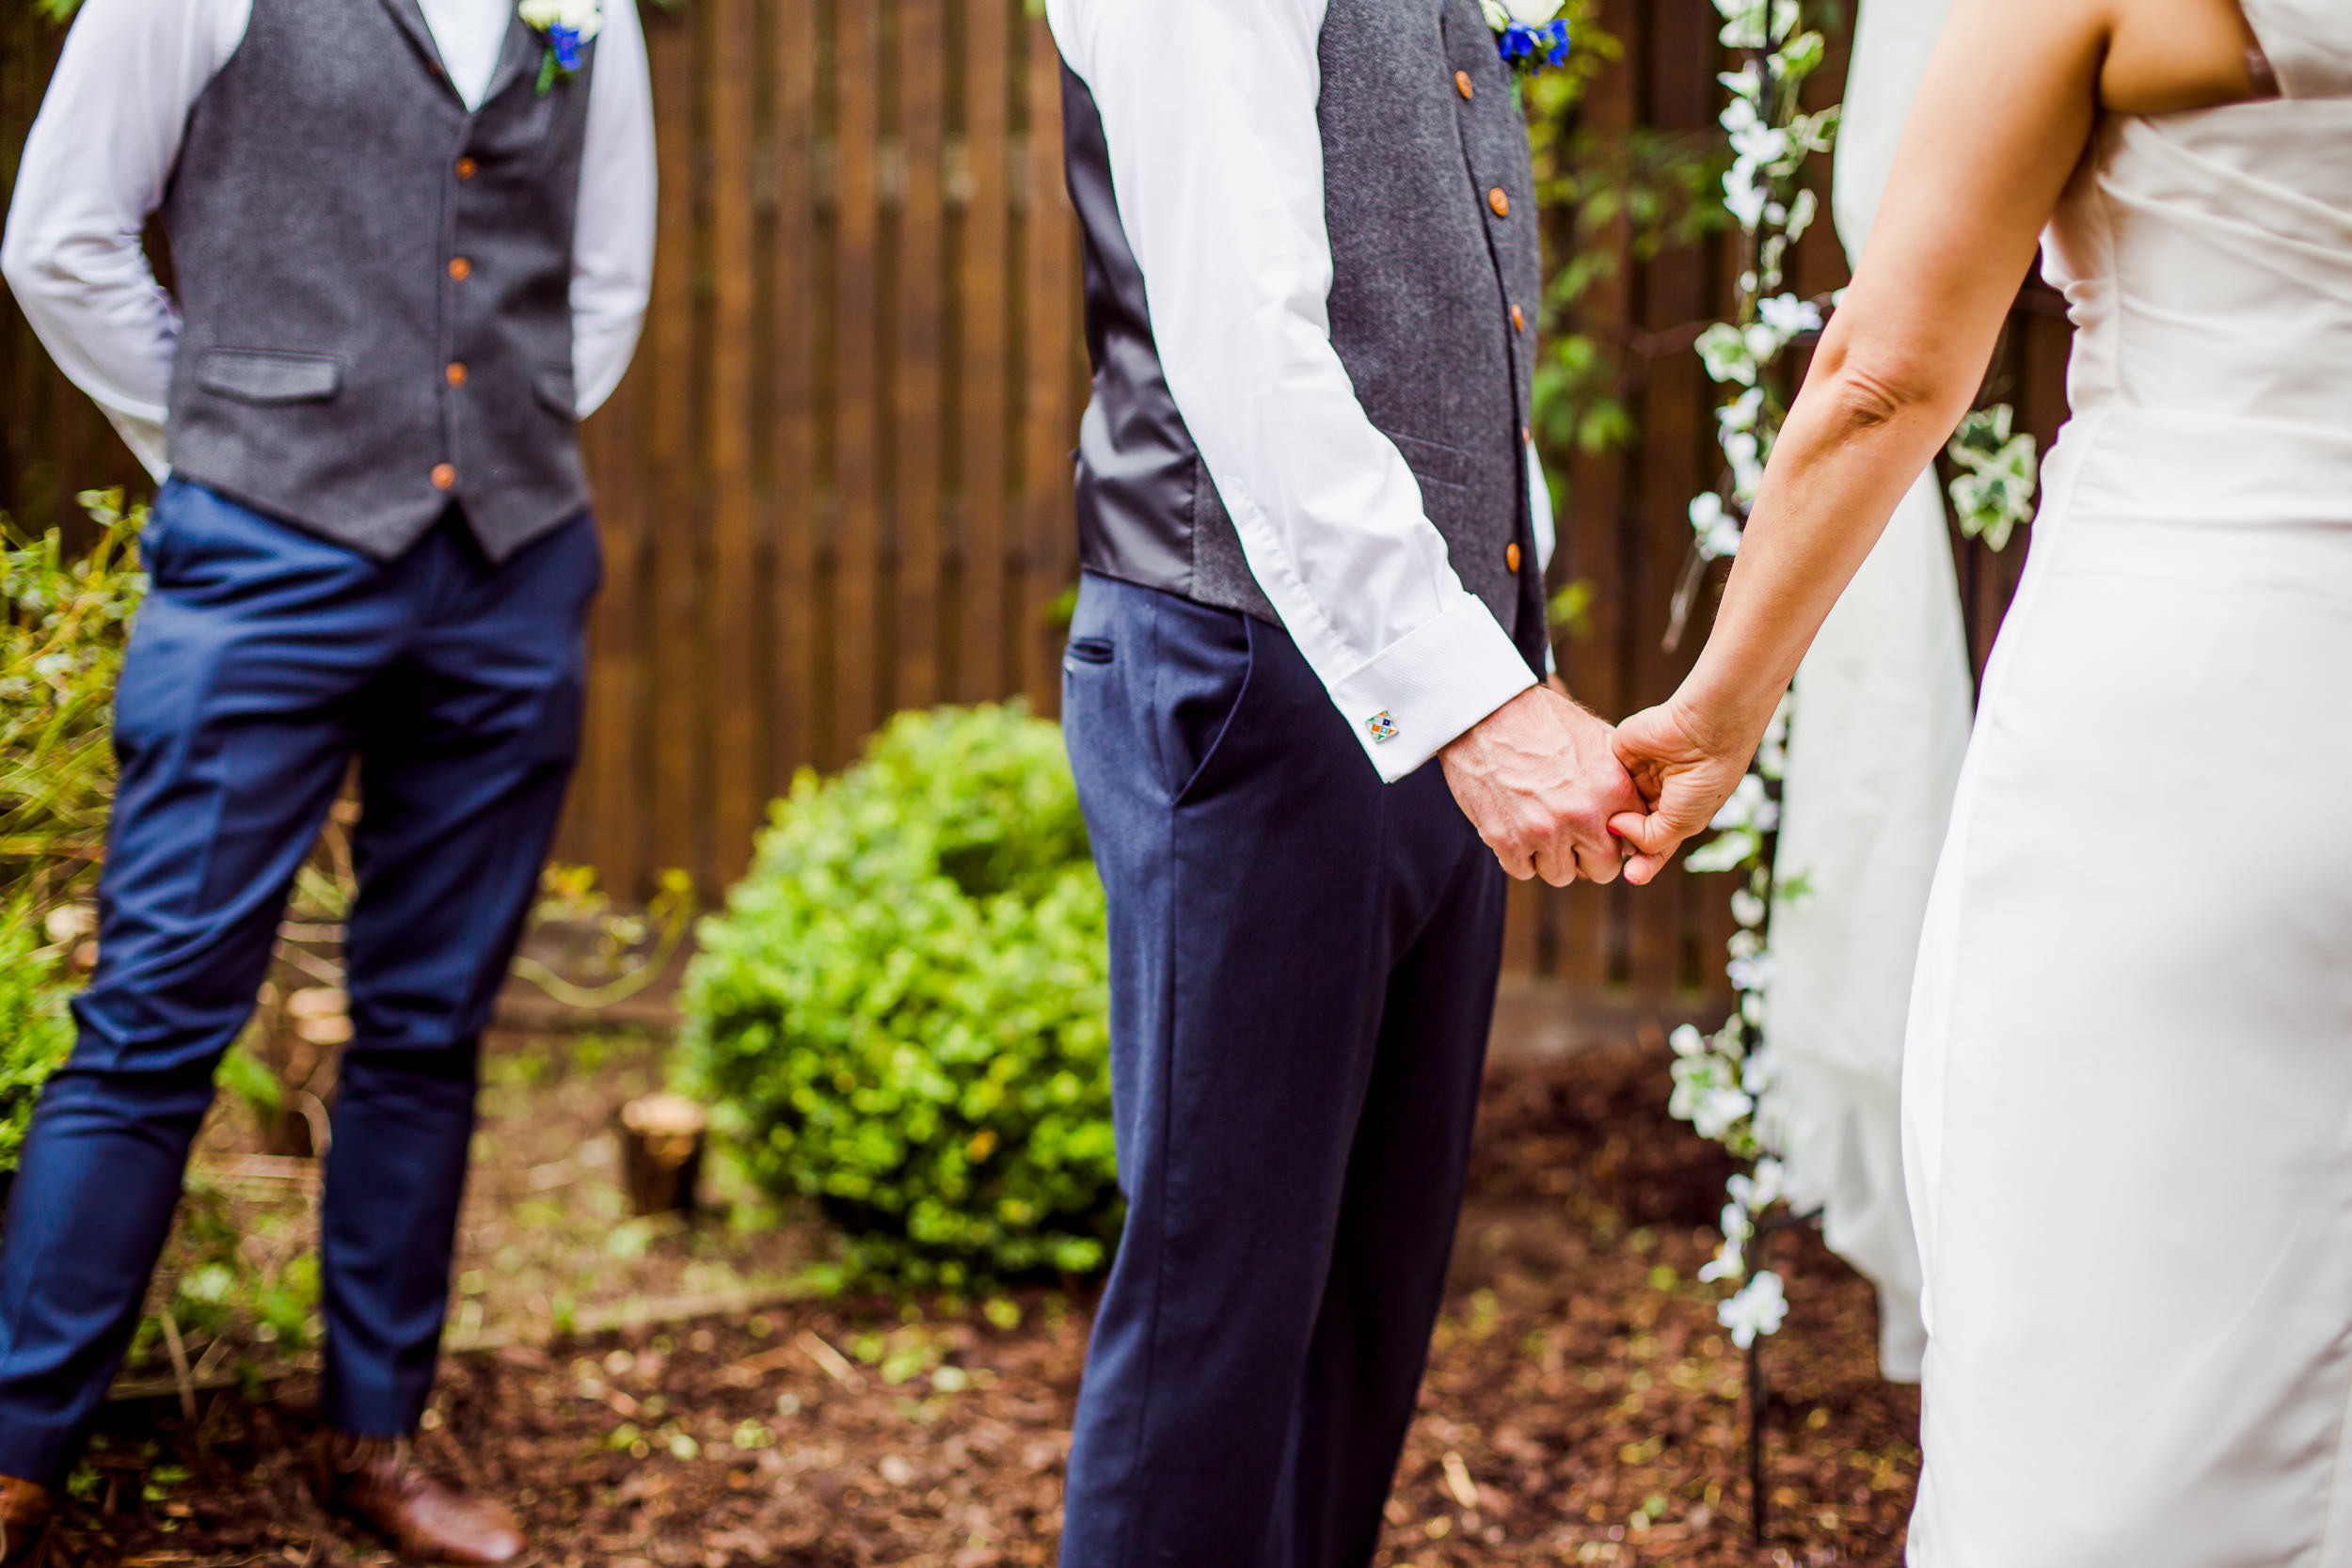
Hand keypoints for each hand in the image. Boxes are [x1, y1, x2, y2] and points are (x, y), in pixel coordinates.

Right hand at [1440, 678, 1644, 885]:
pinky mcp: (1506, 839)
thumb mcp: (1596, 737)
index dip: (1616, 838)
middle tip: (1571, 837)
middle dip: (1588, 857)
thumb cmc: (1542, 720)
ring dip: (1551, 857)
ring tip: (1540, 827)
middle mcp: (1582, 814)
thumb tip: (1638, 809)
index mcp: (1612, 790)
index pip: (1633, 843)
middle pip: (1601, 870)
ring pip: (1561, 875)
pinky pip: (1522, 870)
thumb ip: (1622, 775)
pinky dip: (1519, 855)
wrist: (1485, 713)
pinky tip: (1516, 827)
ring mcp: (1543, 830)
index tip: (1601, 829)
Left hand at [1606, 700, 1758, 884]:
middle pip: (1628, 832)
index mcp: (1678, 814)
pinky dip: (1596, 793)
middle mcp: (1655, 799)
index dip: (1641, 865)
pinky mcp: (1617, 759)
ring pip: (1612, 810)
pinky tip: (1593, 803)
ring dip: (1607, 821)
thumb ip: (1649, 839)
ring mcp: (1636, 779)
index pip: (1652, 848)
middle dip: (1619, 845)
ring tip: (1607, 828)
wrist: (1703, 728)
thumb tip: (1614, 829)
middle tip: (1612, 855)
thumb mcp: (1683, 821)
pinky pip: (1599, 782)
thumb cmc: (1703, 778)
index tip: (1630, 876)